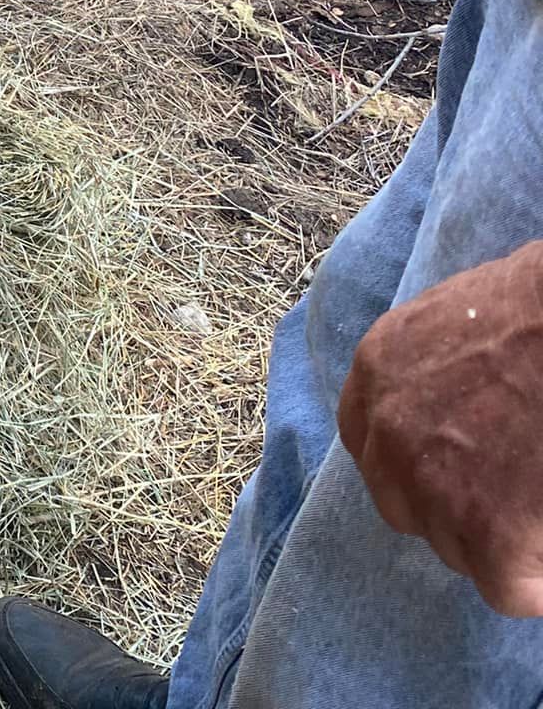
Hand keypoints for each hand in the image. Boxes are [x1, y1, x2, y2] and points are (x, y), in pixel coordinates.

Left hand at [339, 241, 542, 616]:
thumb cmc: (537, 305)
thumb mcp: (456, 318)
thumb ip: (434, 368)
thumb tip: (458, 405)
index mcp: (378, 368)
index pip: (368, 439)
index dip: (414, 463)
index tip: (456, 468)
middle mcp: (388, 430)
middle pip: (402, 502)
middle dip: (448, 508)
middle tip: (505, 495)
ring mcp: (432, 483)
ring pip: (452, 547)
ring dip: (493, 542)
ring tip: (532, 511)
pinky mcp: (489, 530)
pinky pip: (503, 587)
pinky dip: (531, 585)